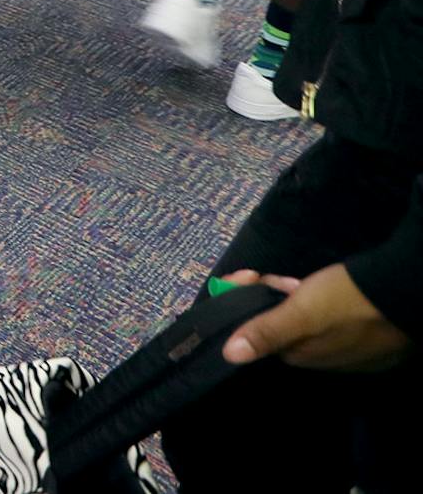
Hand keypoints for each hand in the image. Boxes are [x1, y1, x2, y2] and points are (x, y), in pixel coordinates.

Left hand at [220, 266, 411, 372]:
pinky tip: (320, 287)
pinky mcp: (366, 336)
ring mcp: (348, 349)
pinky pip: (328, 319)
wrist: (405, 294)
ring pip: (303, 320)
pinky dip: (316, 301)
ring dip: (291, 296)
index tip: (248, 278)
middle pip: (280, 326)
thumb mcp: (301, 313)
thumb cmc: (347, 302)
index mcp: (302, 357)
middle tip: (267, 274)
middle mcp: (323, 359)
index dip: (246, 305)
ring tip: (295, 280)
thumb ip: (267, 333)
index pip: (260, 334)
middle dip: (268, 297)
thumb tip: (228, 356)